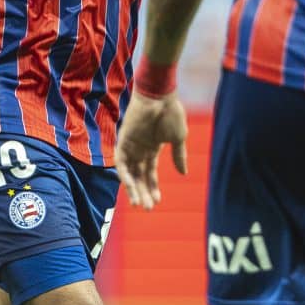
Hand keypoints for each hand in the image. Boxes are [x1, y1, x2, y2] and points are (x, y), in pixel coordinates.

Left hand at [115, 92, 187, 209]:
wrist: (160, 96)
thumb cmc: (171, 113)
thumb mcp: (178, 138)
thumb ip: (179, 156)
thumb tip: (183, 173)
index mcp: (152, 148)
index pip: (150, 173)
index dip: (153, 187)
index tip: (157, 202)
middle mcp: (140, 149)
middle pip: (139, 176)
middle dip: (143, 193)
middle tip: (148, 208)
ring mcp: (130, 146)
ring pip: (130, 173)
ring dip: (134, 189)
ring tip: (140, 204)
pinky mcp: (123, 141)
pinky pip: (121, 163)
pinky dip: (125, 176)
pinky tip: (131, 188)